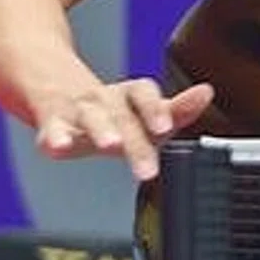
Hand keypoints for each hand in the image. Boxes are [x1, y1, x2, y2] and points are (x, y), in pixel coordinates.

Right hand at [32, 79, 214, 180]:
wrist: (59, 92)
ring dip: (102, 129)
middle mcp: (106, 98)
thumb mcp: (146, 111)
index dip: (155, 109)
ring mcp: (78, 110)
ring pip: (90, 117)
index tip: (165, 128)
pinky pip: (52, 129)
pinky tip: (60, 146)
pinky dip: (56, 137)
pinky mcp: (52, 123)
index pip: (145, 94)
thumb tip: (207, 92)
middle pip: (122, 115)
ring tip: (112, 144)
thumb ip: (177, 110)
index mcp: (130, 94)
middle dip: (135, 140)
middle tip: (147, 168)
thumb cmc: (113, 111)